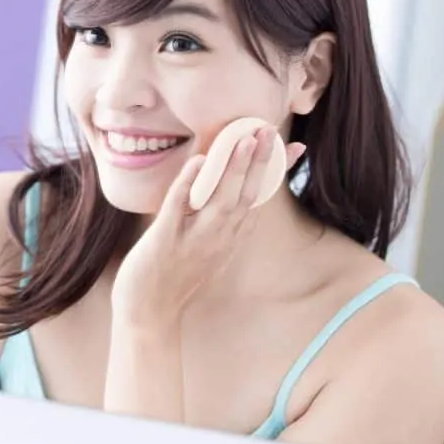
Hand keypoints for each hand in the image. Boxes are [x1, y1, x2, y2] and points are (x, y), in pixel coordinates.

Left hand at [111, 126, 306, 327]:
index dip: (277, 171)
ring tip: (245, 139)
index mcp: (230, 237)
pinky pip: (178, 208)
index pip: (259, 198)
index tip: (295, 146)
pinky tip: (197, 162)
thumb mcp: (206, 249)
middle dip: (261, 162)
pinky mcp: (165, 240)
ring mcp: (194, 239)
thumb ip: (218, 221)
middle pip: (247, 195)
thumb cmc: (173, 277)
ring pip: (221, 200)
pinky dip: (188, 184)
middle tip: (270, 130)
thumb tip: (225, 189)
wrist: (149, 313)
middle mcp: (219, 238)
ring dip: (233, 169)